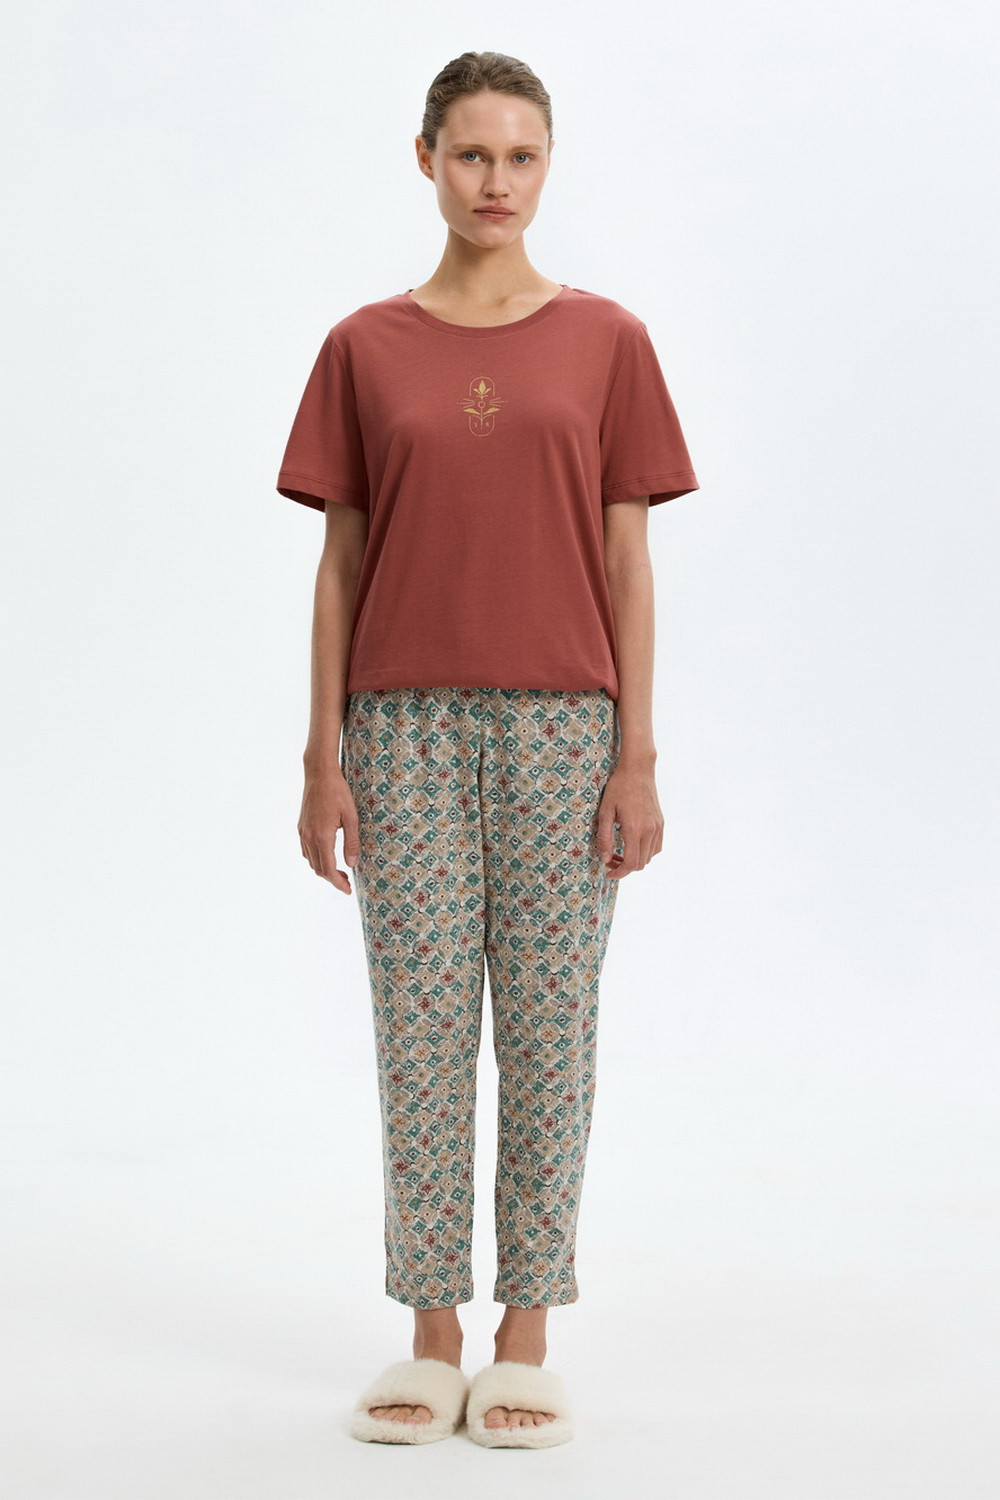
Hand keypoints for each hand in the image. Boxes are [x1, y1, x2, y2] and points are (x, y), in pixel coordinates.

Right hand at [298, 768, 360, 894]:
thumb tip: (352, 864)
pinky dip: (316, 859)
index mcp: (322, 836)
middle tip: (347, 882)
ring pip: (311, 861)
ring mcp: (302, 832)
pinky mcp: (301, 827)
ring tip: (340, 871)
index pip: (328, 869)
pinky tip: (328, 855)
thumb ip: (352, 842)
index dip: (337, 883)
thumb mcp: (351, 817)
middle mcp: (309, 836)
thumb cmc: (338, 792)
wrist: (319, 774)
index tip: (347, 890)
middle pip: (318, 868)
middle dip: (332, 879)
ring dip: (324, 869)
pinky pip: (306, 850)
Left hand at [595, 761, 663, 878]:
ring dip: (634, 860)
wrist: (638, 770)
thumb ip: (604, 837)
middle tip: (609, 860)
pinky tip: (633, 844)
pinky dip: (645, 852)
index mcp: (634, 828)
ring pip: (649, 857)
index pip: (631, 863)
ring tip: (619, 852)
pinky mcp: (661, 823)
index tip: (608, 872)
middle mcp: (649, 830)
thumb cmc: (619, 788)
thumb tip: (604, 858)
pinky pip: (656, 847)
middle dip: (624, 867)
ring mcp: (657, 827)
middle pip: (640, 863)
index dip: (619, 873)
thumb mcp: (605, 812)